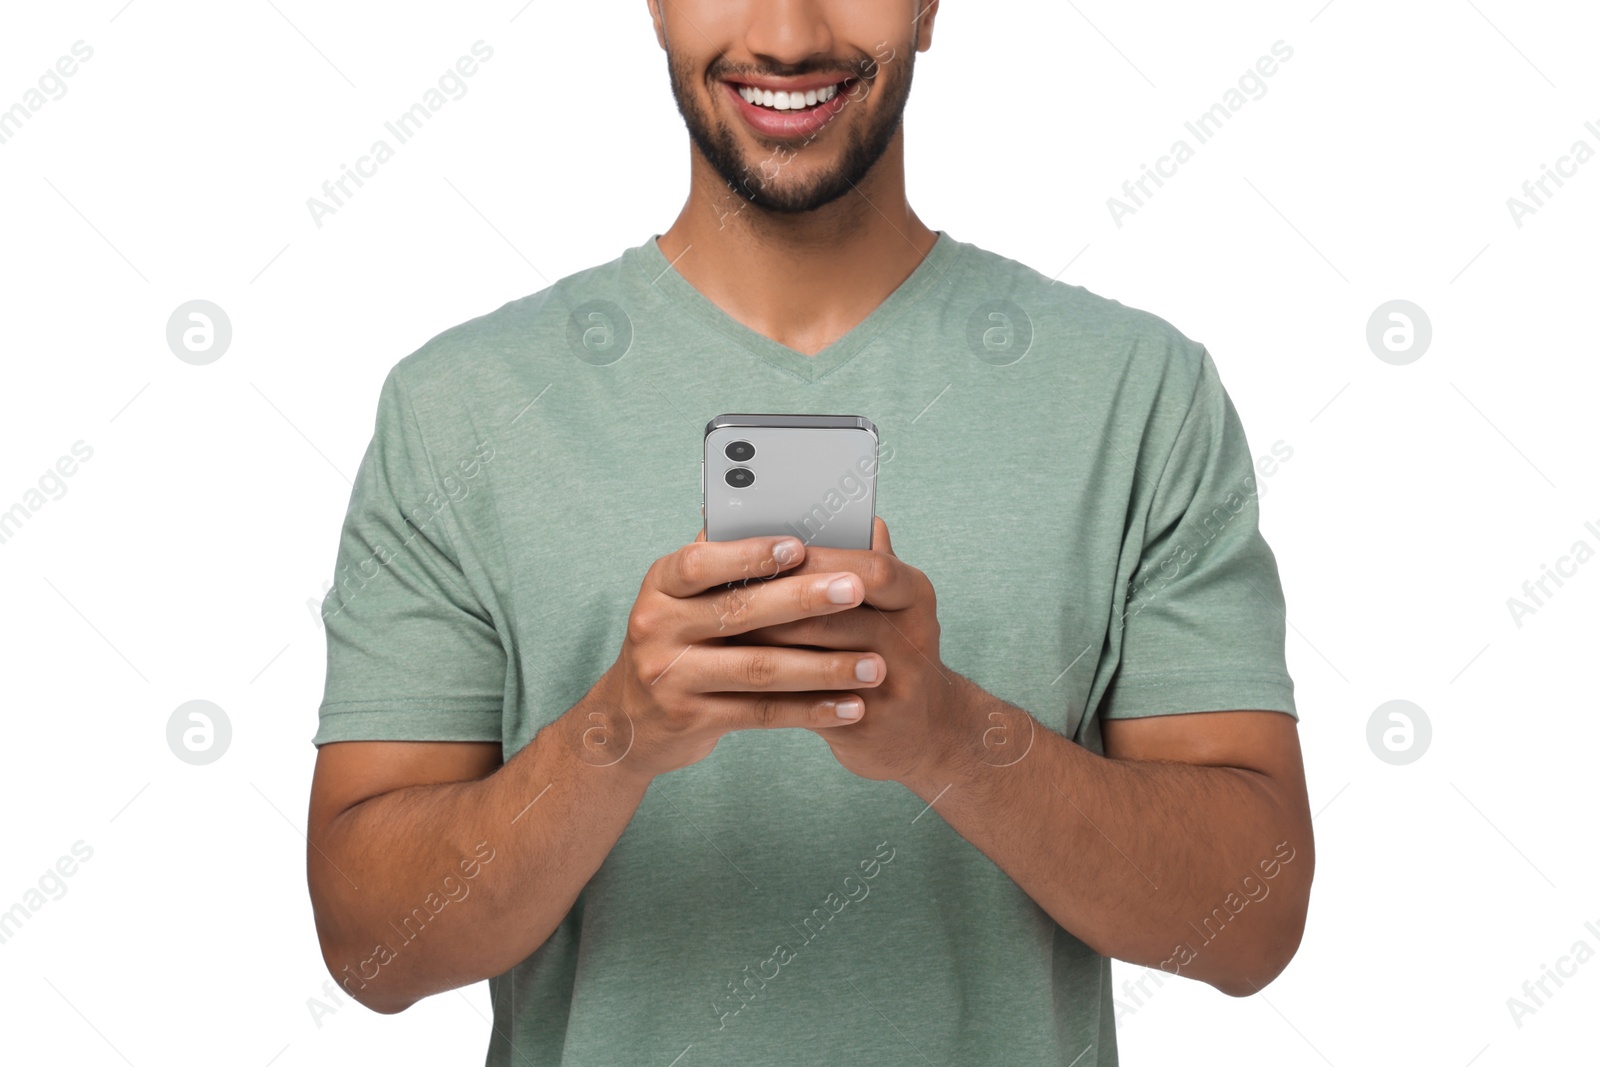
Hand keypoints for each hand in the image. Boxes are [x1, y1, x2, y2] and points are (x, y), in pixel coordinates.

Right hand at [591, 531, 888, 780]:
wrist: (629, 722)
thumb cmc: (678, 643)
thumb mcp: (683, 600)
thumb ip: (724, 565)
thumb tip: (787, 515)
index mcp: (661, 586)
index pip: (701, 562)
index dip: (750, 554)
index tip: (800, 546)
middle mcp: (658, 626)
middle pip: (740, 612)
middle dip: (805, 600)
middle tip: (856, 590)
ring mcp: (670, 676)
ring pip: (758, 669)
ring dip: (823, 667)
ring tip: (874, 664)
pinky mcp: (690, 719)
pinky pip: (761, 713)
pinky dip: (811, 709)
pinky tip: (851, 705)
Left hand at [732, 517, 971, 785]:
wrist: (920, 731)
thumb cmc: (885, 649)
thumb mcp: (882, 602)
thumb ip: (848, 560)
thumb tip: (798, 512)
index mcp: (913, 592)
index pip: (871, 566)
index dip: (819, 559)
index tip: (773, 552)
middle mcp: (913, 634)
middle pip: (842, 609)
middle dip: (782, 598)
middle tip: (733, 589)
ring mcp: (898, 681)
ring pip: (824, 654)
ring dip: (772, 640)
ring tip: (727, 630)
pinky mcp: (874, 722)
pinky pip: (817, 700)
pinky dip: (777, 686)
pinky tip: (743, 677)